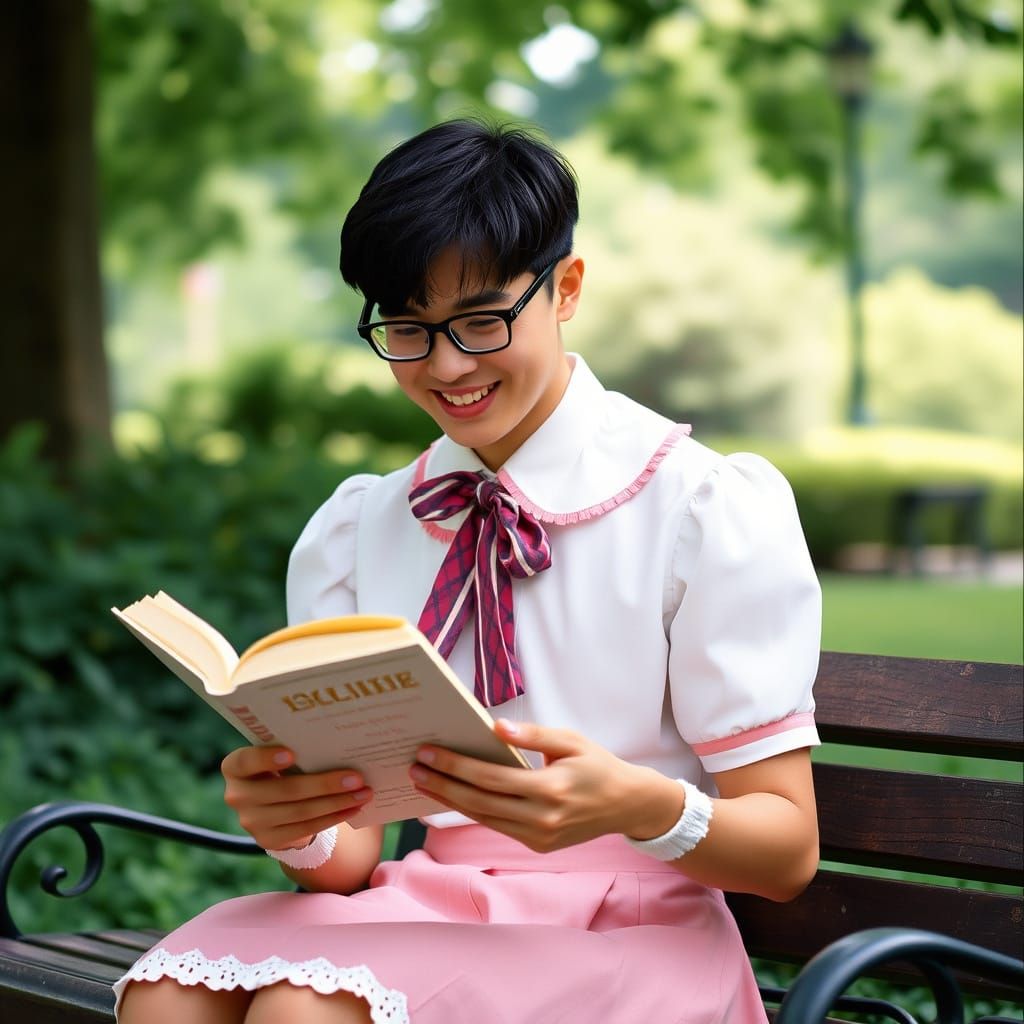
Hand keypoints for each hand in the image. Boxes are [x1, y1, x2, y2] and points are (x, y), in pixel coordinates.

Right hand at [221, 746, 372, 850]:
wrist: (274, 804)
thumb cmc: (283, 768)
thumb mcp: (280, 755)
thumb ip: (297, 750)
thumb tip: (340, 745)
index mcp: (235, 767)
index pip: (245, 762)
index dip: (266, 758)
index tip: (293, 754)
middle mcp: (237, 796)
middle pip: (285, 790)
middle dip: (324, 784)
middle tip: (357, 777)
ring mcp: (251, 822)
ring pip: (300, 811)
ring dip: (336, 803)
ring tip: (363, 793)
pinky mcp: (268, 840)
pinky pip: (306, 828)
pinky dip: (333, 817)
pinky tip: (353, 809)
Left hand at [408, 719, 682, 852]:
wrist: (626, 805)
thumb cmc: (596, 765)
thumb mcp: (570, 740)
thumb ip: (532, 735)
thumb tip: (495, 727)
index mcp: (550, 789)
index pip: (489, 778)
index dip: (455, 766)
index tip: (427, 753)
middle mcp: (541, 819)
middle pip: (478, 802)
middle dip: (442, 785)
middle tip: (413, 768)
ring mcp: (538, 837)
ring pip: (483, 818)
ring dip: (450, 801)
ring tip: (424, 782)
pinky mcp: (537, 845)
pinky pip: (497, 826)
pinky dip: (472, 810)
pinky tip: (453, 795)